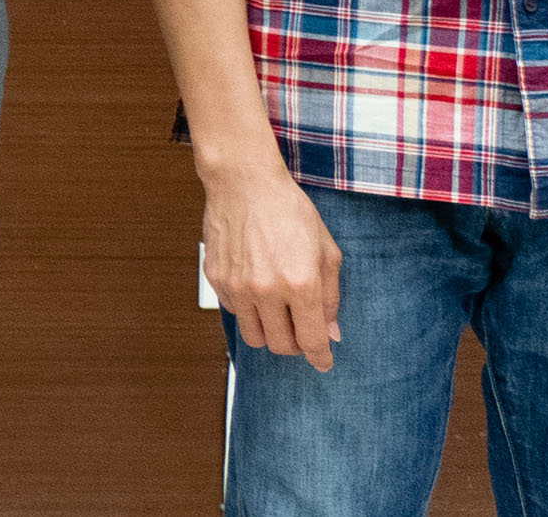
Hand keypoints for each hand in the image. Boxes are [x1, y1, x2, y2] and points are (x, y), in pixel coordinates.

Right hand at [202, 167, 346, 371]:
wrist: (245, 184)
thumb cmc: (290, 212)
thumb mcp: (326, 251)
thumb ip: (330, 297)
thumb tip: (331, 333)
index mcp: (301, 283)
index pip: (311, 340)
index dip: (321, 357)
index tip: (325, 363)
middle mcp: (266, 290)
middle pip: (281, 345)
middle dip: (296, 345)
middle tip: (302, 330)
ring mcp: (237, 286)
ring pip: (254, 337)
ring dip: (270, 332)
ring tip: (279, 313)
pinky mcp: (216, 279)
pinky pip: (235, 312)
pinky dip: (249, 309)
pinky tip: (257, 287)